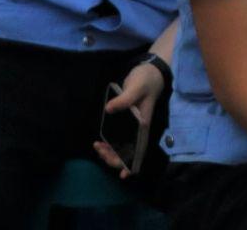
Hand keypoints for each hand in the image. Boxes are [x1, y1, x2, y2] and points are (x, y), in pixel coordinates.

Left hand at [92, 60, 166, 178]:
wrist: (150, 72)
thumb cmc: (146, 81)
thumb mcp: (136, 88)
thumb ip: (124, 99)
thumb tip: (109, 110)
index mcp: (143, 126)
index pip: (139, 150)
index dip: (132, 164)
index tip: (123, 175)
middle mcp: (138, 130)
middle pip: (128, 152)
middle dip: (114, 157)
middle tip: (99, 149)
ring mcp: (132, 126)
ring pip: (122, 147)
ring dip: (110, 151)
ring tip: (97, 146)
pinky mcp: (126, 121)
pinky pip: (118, 137)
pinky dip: (110, 143)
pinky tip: (100, 142)